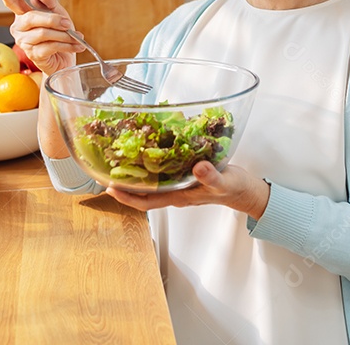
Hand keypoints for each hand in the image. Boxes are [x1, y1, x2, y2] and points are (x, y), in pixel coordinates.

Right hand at [0, 0, 83, 75]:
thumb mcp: (58, 13)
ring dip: (63, 35)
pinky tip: (76, 46)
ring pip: (43, 33)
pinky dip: (66, 45)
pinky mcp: (33, 55)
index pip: (12, 1)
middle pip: (32, 17)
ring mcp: (24, 42)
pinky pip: (50, 46)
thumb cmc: (59, 33)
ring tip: (75, 37)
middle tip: (67, 23)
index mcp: (23, 14)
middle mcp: (19, 27)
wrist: (66, 58)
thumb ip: (49, 1)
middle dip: (52, 19)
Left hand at [106, 162, 270, 220]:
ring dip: (135, 173)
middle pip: (142, 192)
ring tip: (120, 158)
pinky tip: (148, 149)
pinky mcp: (185, 174)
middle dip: (123, 183)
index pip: (145, 201)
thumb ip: (211, 176)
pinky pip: (162, 170)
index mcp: (179, 197)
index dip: (126, 197)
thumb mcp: (224, 182)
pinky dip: (152, 162)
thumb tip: (196, 168)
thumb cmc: (234, 189)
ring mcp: (179, 184)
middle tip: (105, 168)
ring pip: (150, 181)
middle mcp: (174, 192)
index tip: (109, 188)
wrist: (245, 190)